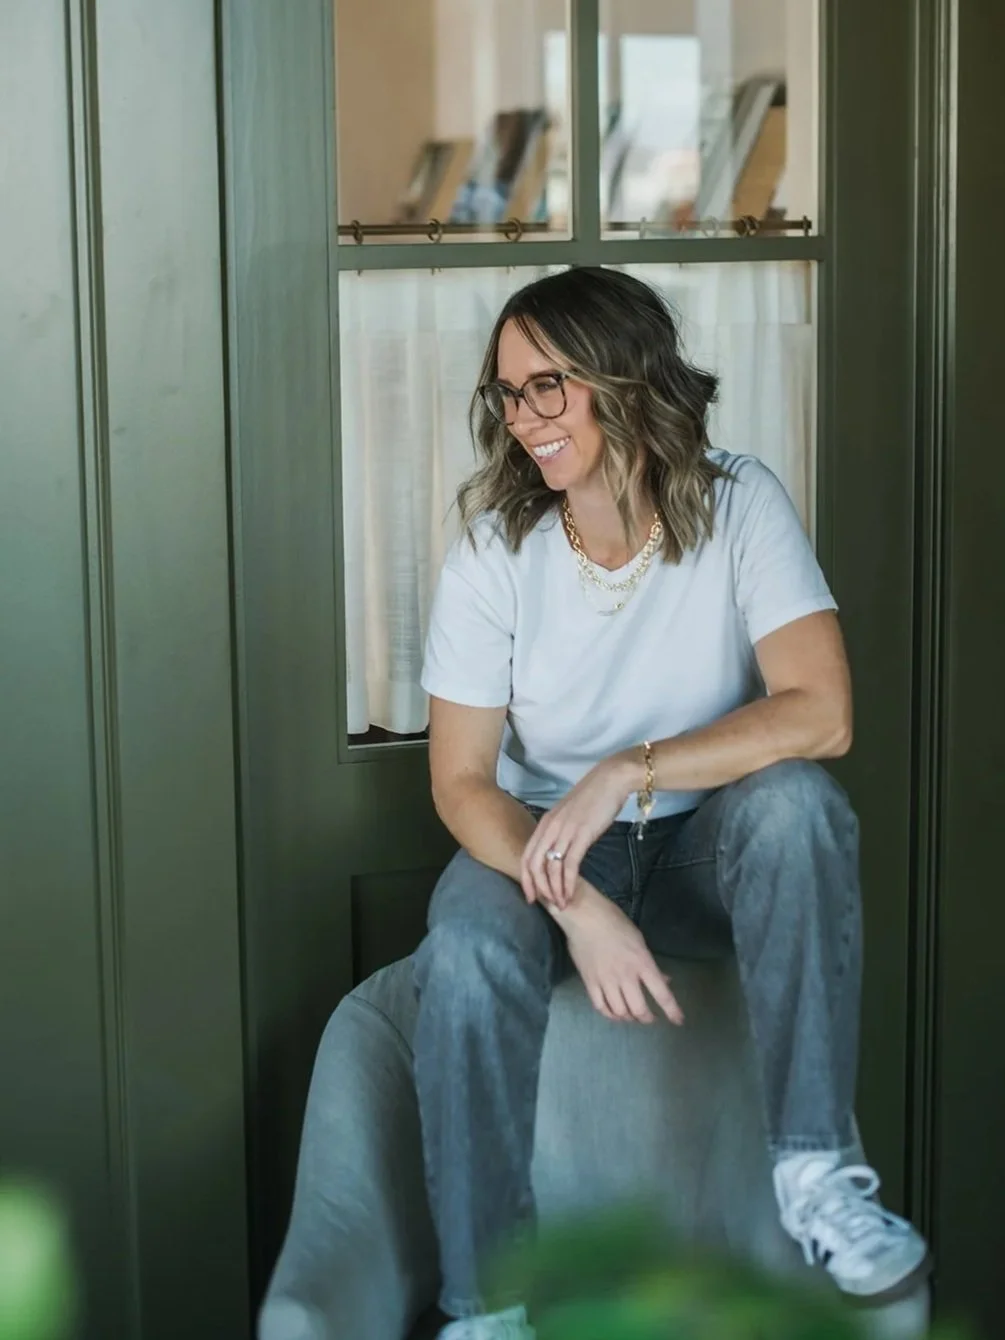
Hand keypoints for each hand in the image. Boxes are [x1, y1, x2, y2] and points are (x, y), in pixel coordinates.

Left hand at [521, 754, 637, 908]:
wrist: (611, 780)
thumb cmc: (594, 797)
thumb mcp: (570, 815)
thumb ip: (561, 832)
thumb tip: (560, 851)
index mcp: (545, 823)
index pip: (526, 855)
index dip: (526, 878)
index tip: (531, 896)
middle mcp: (550, 827)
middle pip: (534, 864)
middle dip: (537, 888)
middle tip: (546, 905)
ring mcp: (565, 831)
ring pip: (551, 867)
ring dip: (555, 889)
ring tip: (563, 904)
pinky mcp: (582, 835)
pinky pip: (570, 865)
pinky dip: (568, 883)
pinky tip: (571, 893)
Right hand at [557, 882, 683, 1025]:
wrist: (584, 916)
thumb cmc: (615, 922)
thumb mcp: (639, 940)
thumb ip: (650, 963)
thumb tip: (664, 980)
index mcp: (642, 962)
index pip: (662, 993)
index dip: (672, 1011)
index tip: (678, 1021)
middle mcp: (625, 975)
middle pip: (639, 1009)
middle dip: (647, 1018)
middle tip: (650, 1018)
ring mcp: (606, 980)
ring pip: (620, 1012)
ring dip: (629, 1018)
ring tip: (632, 1016)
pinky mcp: (589, 982)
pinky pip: (601, 1007)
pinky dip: (610, 1015)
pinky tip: (615, 1013)